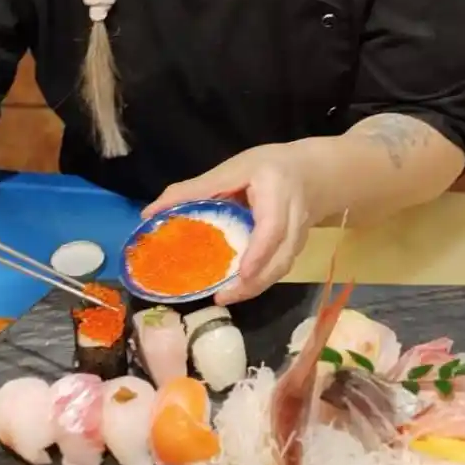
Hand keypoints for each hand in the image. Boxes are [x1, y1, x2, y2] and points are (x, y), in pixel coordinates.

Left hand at [141, 144, 312, 304]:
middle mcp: (294, 215)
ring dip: (255, 286)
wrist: (314, 172)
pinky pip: (279, 268)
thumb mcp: (233, 169)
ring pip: (282, 267)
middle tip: (222, 296)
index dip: (259, 251)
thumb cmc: (267, 167)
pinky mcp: (297, 249)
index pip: (273, 225)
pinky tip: (237, 288)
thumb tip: (150, 214)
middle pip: (281, 256)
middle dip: (254, 281)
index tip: (241, 272)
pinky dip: (259, 281)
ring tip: (225, 297)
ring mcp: (300, 236)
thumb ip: (194, 190)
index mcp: (277, 189)